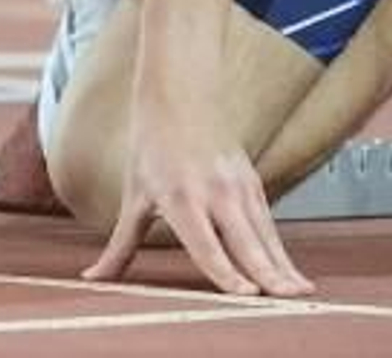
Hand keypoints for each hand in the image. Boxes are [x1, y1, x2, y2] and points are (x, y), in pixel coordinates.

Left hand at [83, 102, 314, 297]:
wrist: (178, 91)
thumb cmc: (151, 144)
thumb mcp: (135, 196)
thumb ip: (121, 246)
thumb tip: (92, 277)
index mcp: (182, 197)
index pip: (207, 245)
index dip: (226, 272)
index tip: (245, 294)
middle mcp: (214, 192)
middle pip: (245, 242)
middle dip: (267, 274)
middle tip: (286, 300)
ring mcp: (237, 186)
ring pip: (264, 235)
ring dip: (283, 267)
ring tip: (299, 295)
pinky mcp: (252, 182)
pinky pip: (269, 225)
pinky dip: (282, 252)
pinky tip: (293, 277)